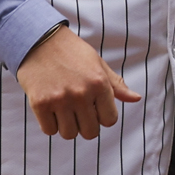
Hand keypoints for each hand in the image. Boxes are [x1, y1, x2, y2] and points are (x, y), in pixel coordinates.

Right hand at [16, 26, 139, 139]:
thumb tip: (136, 98)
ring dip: (66, 126)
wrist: (38, 40)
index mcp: (99, 84)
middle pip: (90, 133)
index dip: (101, 116)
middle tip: (77, 111)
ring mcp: (60, 100)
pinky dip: (49, 124)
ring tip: (62, 108)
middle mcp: (81, 94)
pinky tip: (49, 108)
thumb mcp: (98, 64)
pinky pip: (49, 130)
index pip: (109, 120)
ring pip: (69, 134)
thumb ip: (116, 85)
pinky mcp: (40, 104)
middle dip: (85, 125)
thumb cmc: (71, 53)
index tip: (93, 108)